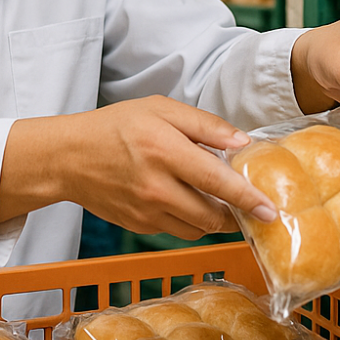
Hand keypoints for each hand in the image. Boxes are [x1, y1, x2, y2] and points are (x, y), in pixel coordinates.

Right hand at [0, 96, 276, 236]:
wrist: (68, 156)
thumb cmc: (117, 126)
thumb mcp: (161, 108)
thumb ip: (204, 125)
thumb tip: (242, 143)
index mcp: (164, 150)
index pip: (217, 181)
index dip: (248, 198)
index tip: (271, 210)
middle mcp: (156, 186)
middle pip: (212, 215)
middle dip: (236, 213)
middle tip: (249, 203)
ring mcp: (146, 212)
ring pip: (197, 228)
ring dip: (214, 219)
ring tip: (217, 199)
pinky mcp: (139, 227)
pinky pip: (178, 231)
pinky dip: (191, 221)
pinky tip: (188, 201)